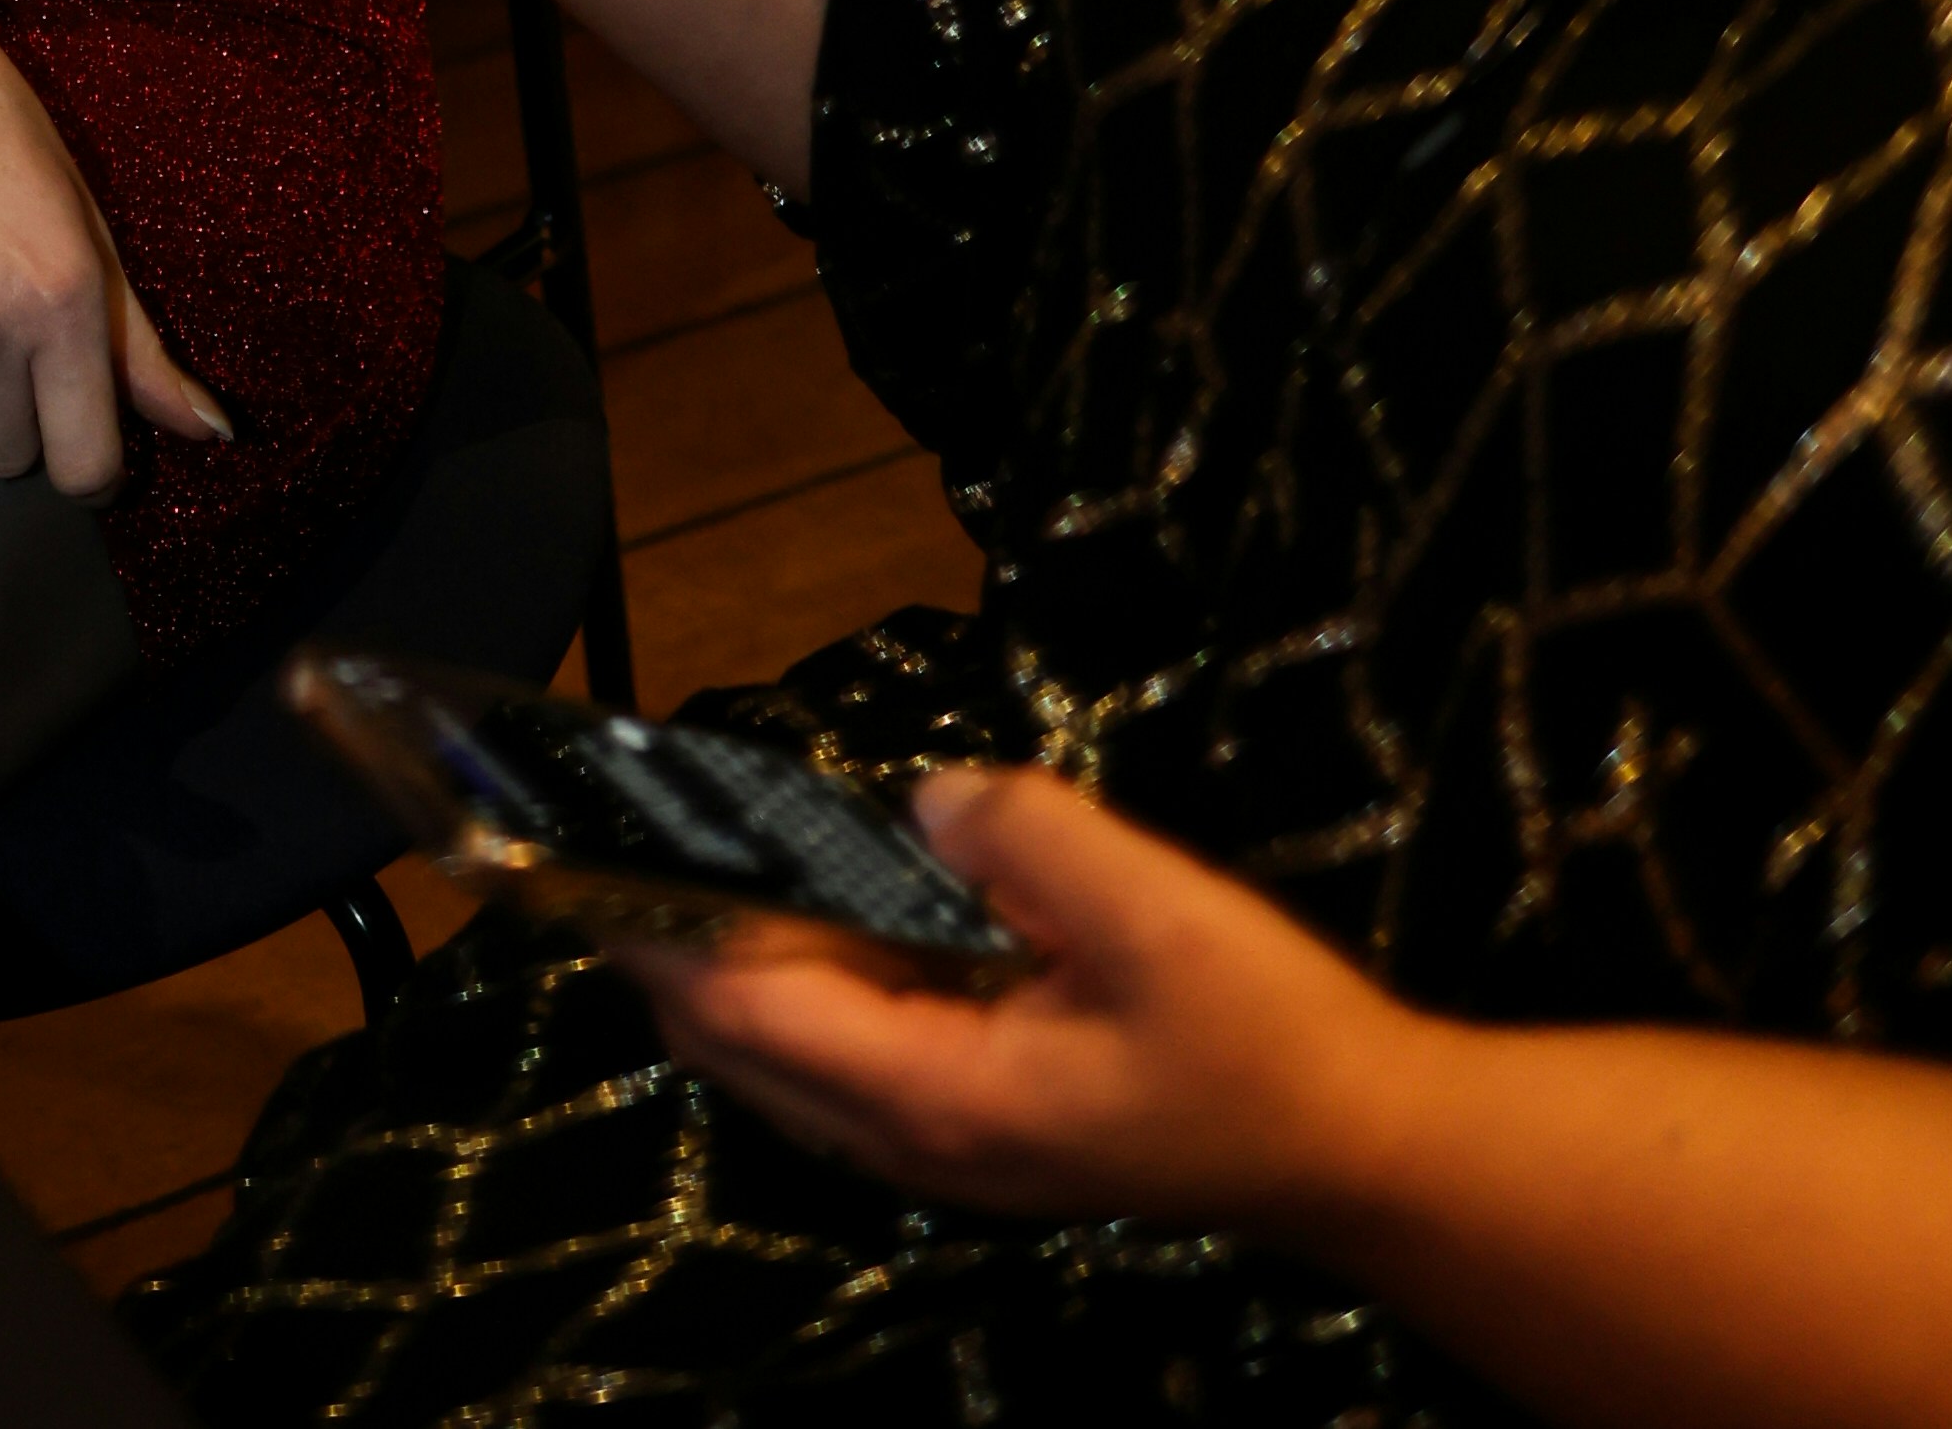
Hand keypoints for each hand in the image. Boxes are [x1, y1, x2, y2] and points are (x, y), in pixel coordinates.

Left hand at [625, 765, 1424, 1241]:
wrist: (1363, 1151)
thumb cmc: (1266, 1045)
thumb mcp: (1152, 913)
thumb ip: (1023, 837)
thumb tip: (932, 800)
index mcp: (938, 1097)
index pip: (746, 1008)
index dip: (662, 929)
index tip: (588, 854)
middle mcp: (920, 1135)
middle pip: (739, 1041)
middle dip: (672, 943)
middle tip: (623, 831)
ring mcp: (953, 1136)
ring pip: (790, 1050)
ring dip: (737, 960)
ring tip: (700, 852)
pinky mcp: (989, 1115)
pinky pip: (856, 1047)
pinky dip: (811, 977)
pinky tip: (826, 899)